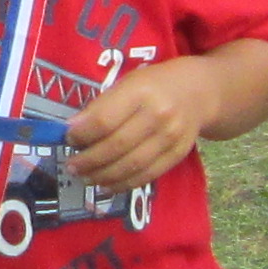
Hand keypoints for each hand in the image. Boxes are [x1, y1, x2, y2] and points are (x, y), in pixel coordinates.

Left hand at [62, 57, 220, 194]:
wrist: (199, 92)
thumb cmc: (155, 85)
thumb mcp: (128, 83)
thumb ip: (103, 105)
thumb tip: (72, 131)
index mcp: (141, 91)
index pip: (105, 119)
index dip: (82, 134)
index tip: (68, 139)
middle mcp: (158, 115)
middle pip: (117, 145)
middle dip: (89, 160)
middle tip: (72, 166)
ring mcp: (171, 137)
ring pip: (131, 165)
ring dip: (103, 176)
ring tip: (86, 177)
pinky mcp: (177, 155)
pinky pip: (147, 175)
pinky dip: (124, 184)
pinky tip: (107, 185)